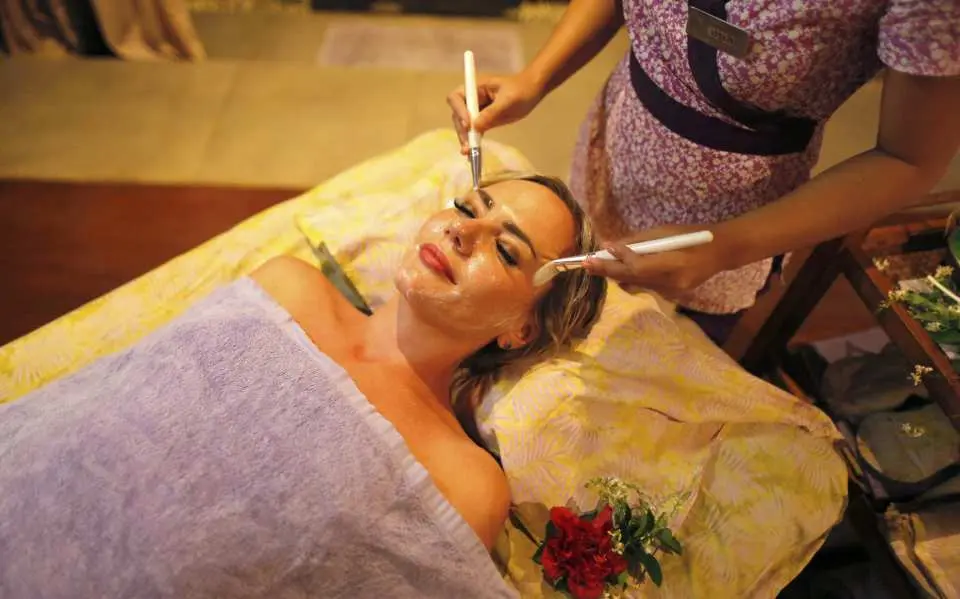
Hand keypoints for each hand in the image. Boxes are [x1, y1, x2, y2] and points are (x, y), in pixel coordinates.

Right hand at [446, 72, 545, 153]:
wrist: (533, 91)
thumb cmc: (521, 90)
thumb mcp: (508, 100)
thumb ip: (491, 112)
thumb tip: (475, 127)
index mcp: (475, 88)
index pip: (456, 98)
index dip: (459, 111)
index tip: (468, 124)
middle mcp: (472, 99)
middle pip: (457, 115)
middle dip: (461, 130)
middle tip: (468, 145)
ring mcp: (476, 110)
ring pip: (464, 126)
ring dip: (466, 139)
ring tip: (469, 153)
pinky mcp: (483, 120)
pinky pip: (475, 132)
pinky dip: (474, 142)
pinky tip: (474, 154)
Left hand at [584, 225, 726, 297]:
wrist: (719, 253)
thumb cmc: (691, 236)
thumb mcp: (665, 232)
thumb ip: (639, 242)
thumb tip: (611, 246)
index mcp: (672, 263)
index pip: (637, 267)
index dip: (616, 261)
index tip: (597, 254)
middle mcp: (670, 282)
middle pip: (631, 279)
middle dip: (606, 270)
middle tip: (586, 263)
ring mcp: (670, 291)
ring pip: (635, 284)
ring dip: (617, 274)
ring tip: (598, 265)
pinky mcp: (670, 295)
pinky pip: (644, 286)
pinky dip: (632, 277)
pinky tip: (625, 268)